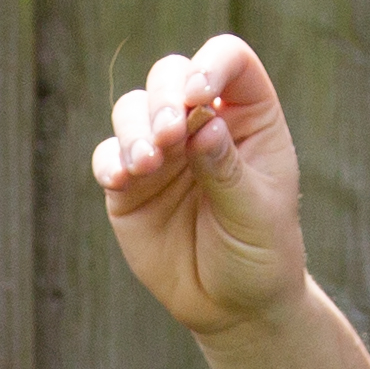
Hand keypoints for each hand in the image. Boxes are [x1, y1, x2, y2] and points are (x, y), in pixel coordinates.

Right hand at [92, 35, 314, 338]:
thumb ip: (229, 169)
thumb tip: (205, 125)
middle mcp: (200, 122)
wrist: (232, 306)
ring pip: (132, 109)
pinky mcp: (128, 184)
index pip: (229, 62)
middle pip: (170, 75)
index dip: (211, 64)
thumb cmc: (261, 252)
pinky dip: (110, 161)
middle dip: (164, 97)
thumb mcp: (258, 213)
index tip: (199, 95)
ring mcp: (162, 151)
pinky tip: (121, 179)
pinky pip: (108, 156)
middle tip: (169, 135)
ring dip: (134, 129)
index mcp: (248, 117)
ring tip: (145, 164)